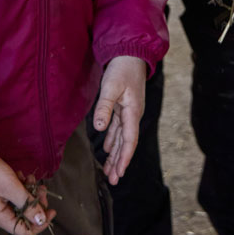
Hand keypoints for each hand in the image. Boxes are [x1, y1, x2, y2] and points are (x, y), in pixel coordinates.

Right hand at [0, 153, 53, 234]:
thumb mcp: (12, 188)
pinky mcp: (1, 193)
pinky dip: (22, 186)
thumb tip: (41, 220)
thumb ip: (27, 205)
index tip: (52, 210)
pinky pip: (17, 194)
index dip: (40, 223)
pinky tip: (21, 175)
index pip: (23, 231)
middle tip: (41, 189)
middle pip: (25, 216)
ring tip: (30, 178)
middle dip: (36, 202)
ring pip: (23, 203)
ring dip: (30, 191)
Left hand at [93, 56, 146, 184]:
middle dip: (120, 162)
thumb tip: (100, 128)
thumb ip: (104, 107)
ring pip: (122, 138)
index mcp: (133, 112)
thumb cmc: (122, 69)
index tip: (118, 173)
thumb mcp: (111, 87)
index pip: (129, 140)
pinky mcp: (123, 107)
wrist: (130, 54)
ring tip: (110, 171)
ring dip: (116, 154)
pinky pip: (118, 129)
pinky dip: (113, 140)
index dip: (124, 158)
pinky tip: (108, 149)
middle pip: (127, 143)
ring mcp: (129, 112)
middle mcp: (133, 115)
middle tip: (114, 180)